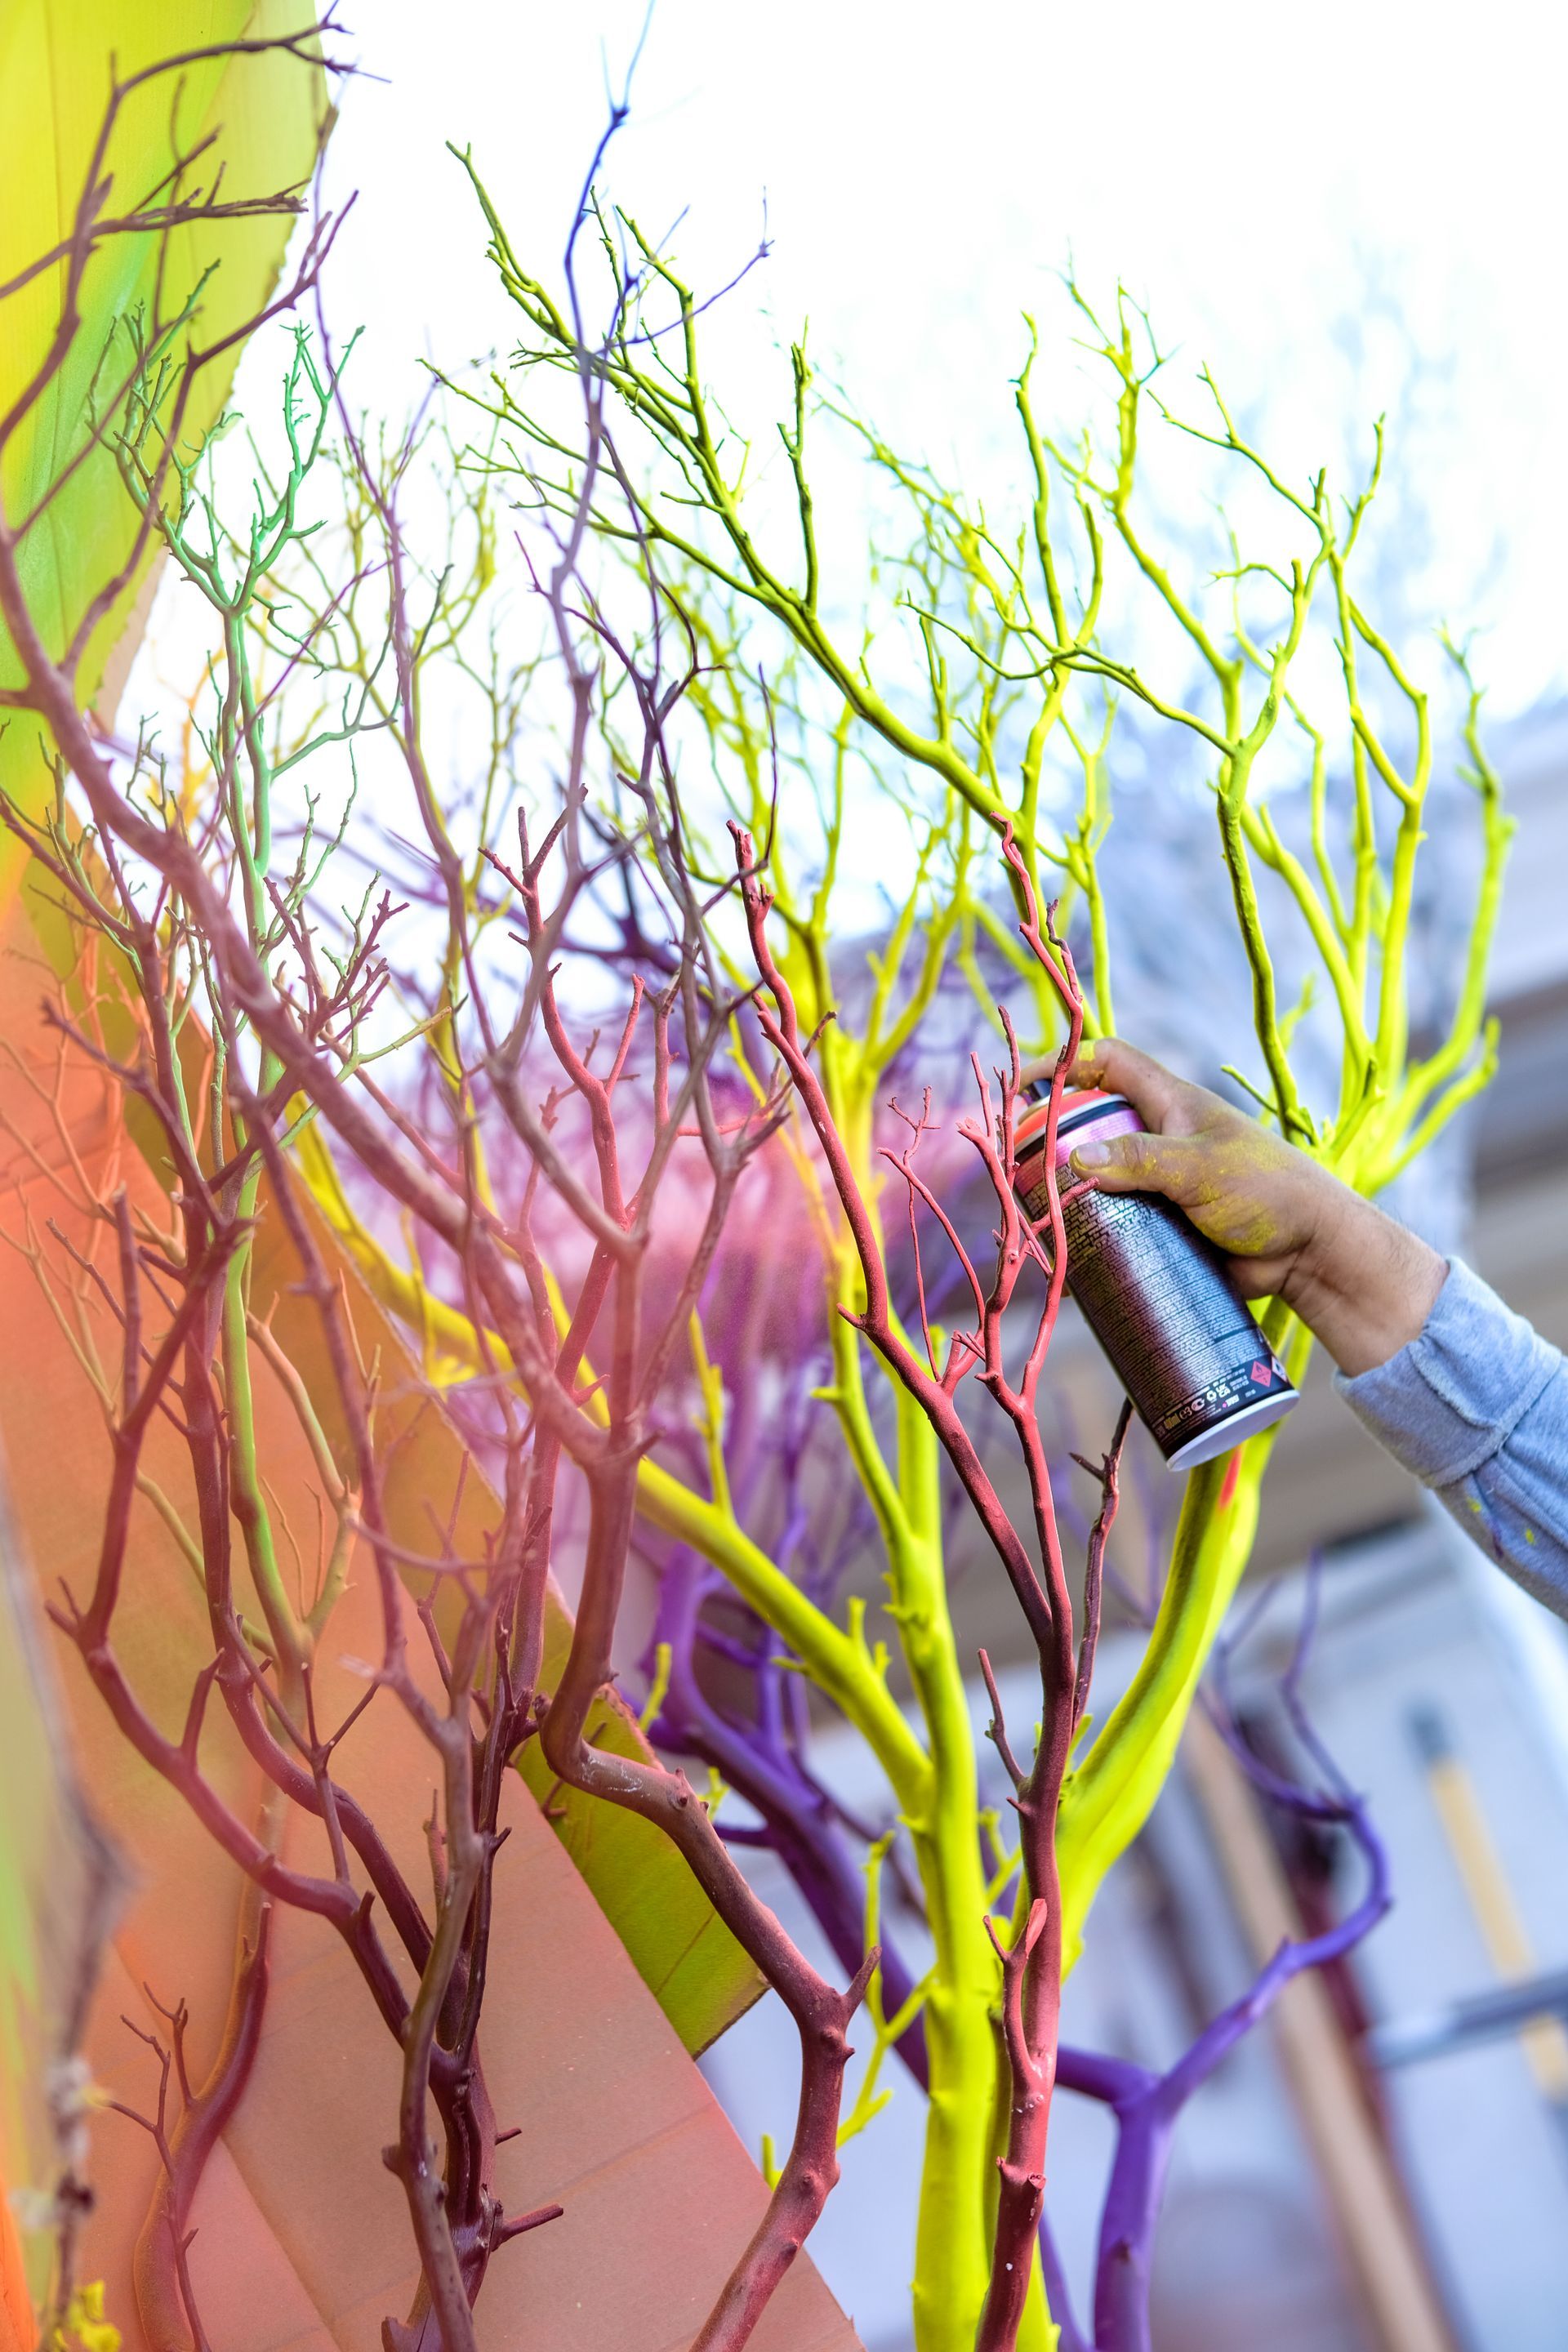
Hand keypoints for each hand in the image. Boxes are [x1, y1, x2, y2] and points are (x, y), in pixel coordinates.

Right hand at [1022, 1037, 1446, 1376]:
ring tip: (1034, 1212)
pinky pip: (1116, 1224)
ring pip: (1098, 1180)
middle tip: (1018, 1164)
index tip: (1024, 1085)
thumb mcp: (1201, 1168)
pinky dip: (1090, 1234)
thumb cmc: (1268, 1192)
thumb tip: (1075, 1159)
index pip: (1110, 1064)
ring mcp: (1160, 1184)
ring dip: (1068, 1193)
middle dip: (1053, 1138)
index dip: (1066, 1063)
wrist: (1310, 1255)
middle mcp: (1161, 1140)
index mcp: (1172, 1105)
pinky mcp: (1163, 1226)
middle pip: (1092, 1124)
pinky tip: (1068, 1251)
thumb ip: (1140, 1159)